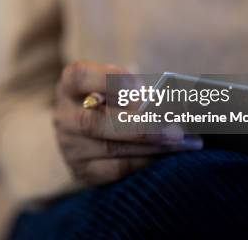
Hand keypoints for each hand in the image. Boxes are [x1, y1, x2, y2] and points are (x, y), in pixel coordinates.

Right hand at [53, 61, 202, 184]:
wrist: (84, 133)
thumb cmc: (110, 100)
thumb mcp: (114, 86)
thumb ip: (134, 89)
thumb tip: (167, 102)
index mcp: (70, 85)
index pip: (80, 76)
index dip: (108, 80)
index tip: (140, 86)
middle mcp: (64, 115)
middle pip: (96, 121)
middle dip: (140, 125)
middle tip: (176, 127)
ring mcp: (70, 146)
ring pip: (110, 148)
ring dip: (151, 146)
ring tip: (183, 141)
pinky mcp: (82, 171)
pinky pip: (115, 170)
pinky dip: (143, 162)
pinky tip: (166, 156)